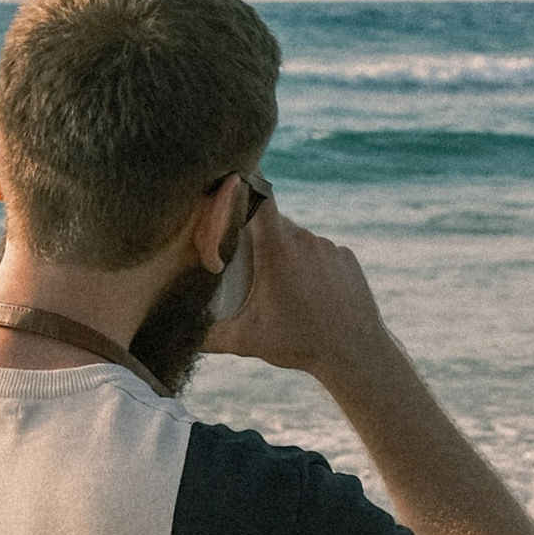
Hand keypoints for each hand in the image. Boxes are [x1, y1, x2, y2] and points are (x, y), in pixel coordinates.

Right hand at [205, 198, 389, 385]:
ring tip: (283, 287)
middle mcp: (305, 239)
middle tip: (249, 264)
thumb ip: (208, 336)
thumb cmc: (299, 344)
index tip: (232, 181)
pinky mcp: (346, 257)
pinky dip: (311, 265)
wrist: (355, 353)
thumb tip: (178, 335)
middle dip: (258, 236)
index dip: (244, 182)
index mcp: (278, 248)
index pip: (259, 195)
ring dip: (286, 253)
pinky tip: (309, 291)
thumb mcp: (247, 341)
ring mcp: (328, 247)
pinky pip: (321, 252)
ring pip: (298, 239)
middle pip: (273, 222)